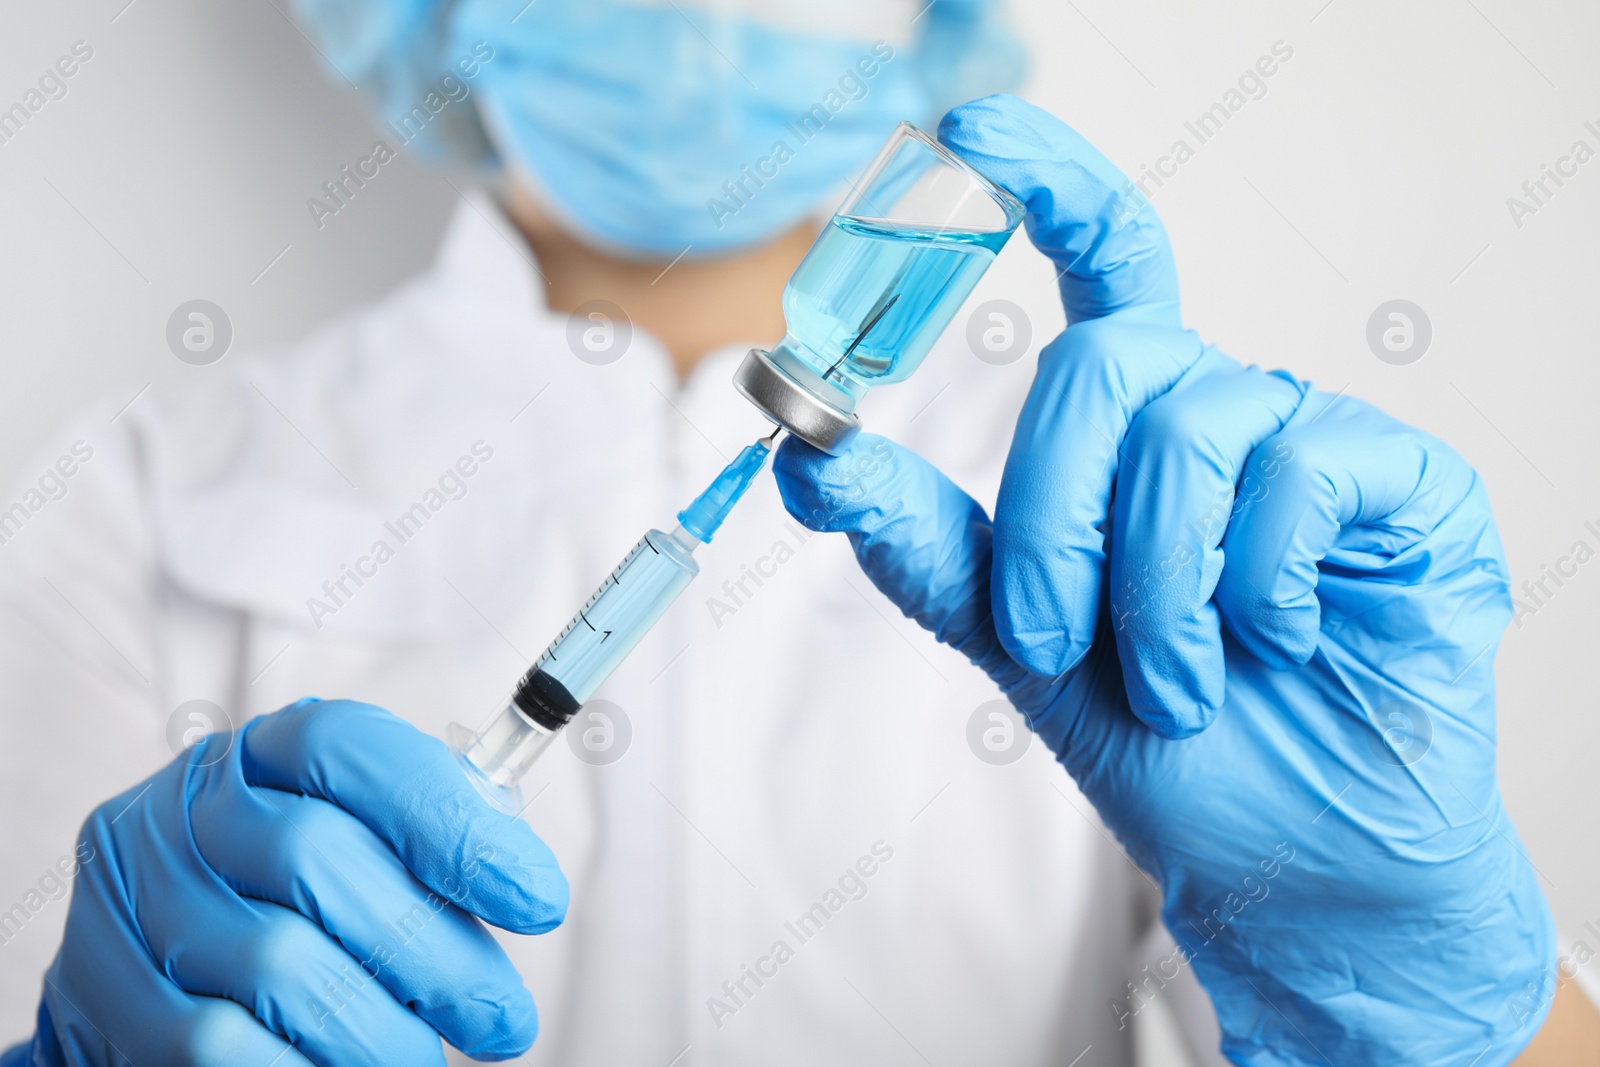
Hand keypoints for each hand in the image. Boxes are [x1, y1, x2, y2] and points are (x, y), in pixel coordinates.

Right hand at [12, 698, 566, 1065]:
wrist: (158, 975)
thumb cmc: (297, 903)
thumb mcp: (363, 847)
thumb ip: (429, 845)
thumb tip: (522, 881)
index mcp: (263, 752)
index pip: (351, 750)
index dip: (450, 822)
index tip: (539, 901)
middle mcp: (186, 809)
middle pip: (316, 857)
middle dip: (435, 952)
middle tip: (504, 1020)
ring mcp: (136, 898)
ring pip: (277, 963)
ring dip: (378, 1033)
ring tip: (426, 1063)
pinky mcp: (105, 995)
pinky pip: (218, 1044)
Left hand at [774, 94, 1555, 1064]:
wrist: (1283, 856)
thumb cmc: (1161, 739)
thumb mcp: (1018, 638)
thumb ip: (923, 540)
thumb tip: (803, 447)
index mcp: (1134, 429)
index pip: (1102, 264)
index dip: (1047, 183)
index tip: (971, 132)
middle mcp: (1223, 408)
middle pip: (1103, 363)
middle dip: (1051, 518)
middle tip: (1057, 639)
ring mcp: (1314, 439)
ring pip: (1190, 429)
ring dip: (1152, 587)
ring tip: (1176, 682)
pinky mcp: (1406, 483)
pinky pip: (1299, 474)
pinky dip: (1254, 585)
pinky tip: (1277, 643)